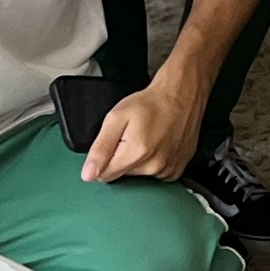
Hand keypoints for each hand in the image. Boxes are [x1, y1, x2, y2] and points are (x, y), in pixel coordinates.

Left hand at [83, 66, 206, 183]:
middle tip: (131, 136)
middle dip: (122, 158)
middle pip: (123, 175)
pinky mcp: (177, 170)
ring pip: (139, 175)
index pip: (105, 175)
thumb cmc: (150, 103)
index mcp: (136, 153)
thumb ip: (100, 148)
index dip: (104, 160)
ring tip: (147, 139)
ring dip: (139, 160)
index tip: (114, 143)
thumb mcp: (116, 117)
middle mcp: (154, 166)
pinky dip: (154, 162)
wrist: (181, 95)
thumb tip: (88, 174)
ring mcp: (168, 170)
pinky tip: (158, 145)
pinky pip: (156, 175)